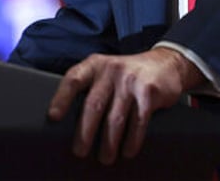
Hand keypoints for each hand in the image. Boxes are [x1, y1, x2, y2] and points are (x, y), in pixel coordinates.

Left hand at [48, 47, 205, 164]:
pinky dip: (132, 141)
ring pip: (115, 118)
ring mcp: (131, 80)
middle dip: (85, 133)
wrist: (166, 63)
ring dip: (109, 143)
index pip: (74, 79)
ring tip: (105, 158)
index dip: (61, 98)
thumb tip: (66, 121)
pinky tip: (128, 151)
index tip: (53, 117)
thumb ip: (90, 88)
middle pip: (93, 105)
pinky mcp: (149, 92)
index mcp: (96, 65)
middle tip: (80, 152)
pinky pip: (138, 122)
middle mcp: (112, 70)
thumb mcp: (106, 72)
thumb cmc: (127, 74)